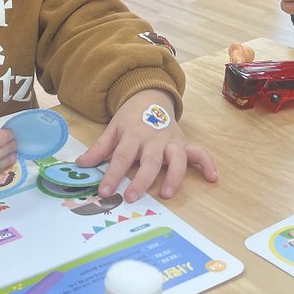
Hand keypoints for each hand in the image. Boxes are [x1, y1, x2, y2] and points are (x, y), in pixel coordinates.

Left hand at [75, 89, 217, 201]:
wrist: (151, 96)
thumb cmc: (130, 118)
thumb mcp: (112, 128)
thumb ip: (99, 148)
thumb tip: (80, 164)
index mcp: (133, 134)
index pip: (121, 156)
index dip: (113, 175)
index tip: (105, 191)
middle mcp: (153, 138)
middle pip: (149, 160)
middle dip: (141, 179)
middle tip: (132, 197)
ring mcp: (171, 141)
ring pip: (176, 158)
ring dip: (173, 176)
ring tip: (167, 193)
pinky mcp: (184, 143)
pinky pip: (199, 153)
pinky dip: (207, 163)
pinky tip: (213, 177)